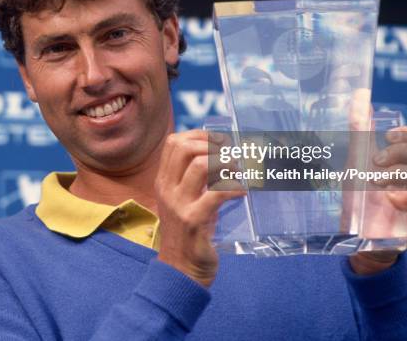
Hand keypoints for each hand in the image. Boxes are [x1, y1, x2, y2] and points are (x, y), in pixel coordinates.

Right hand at [155, 129, 245, 286]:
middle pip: (184, 147)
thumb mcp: (184, 200)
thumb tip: (219, 154)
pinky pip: (217, 193)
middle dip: (211, 145)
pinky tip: (242, 193)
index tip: (219, 142)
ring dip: (224, 163)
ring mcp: (178, 204)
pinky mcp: (193, 221)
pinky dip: (234, 187)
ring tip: (238, 172)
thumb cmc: (188, 233)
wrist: (180, 271)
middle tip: (230, 156)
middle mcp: (167, 189)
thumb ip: (194, 179)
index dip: (199, 135)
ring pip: (199, 165)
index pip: (174, 142)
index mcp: (163, 181)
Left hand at [349, 126, 406, 274]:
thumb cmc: (361, 195)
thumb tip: (361, 95)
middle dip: (400, 152)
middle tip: (376, 160)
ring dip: (399, 172)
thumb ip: (360, 130)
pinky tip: (390, 196)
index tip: (389, 134)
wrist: (357, 235)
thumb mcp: (356, 160)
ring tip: (375, 180)